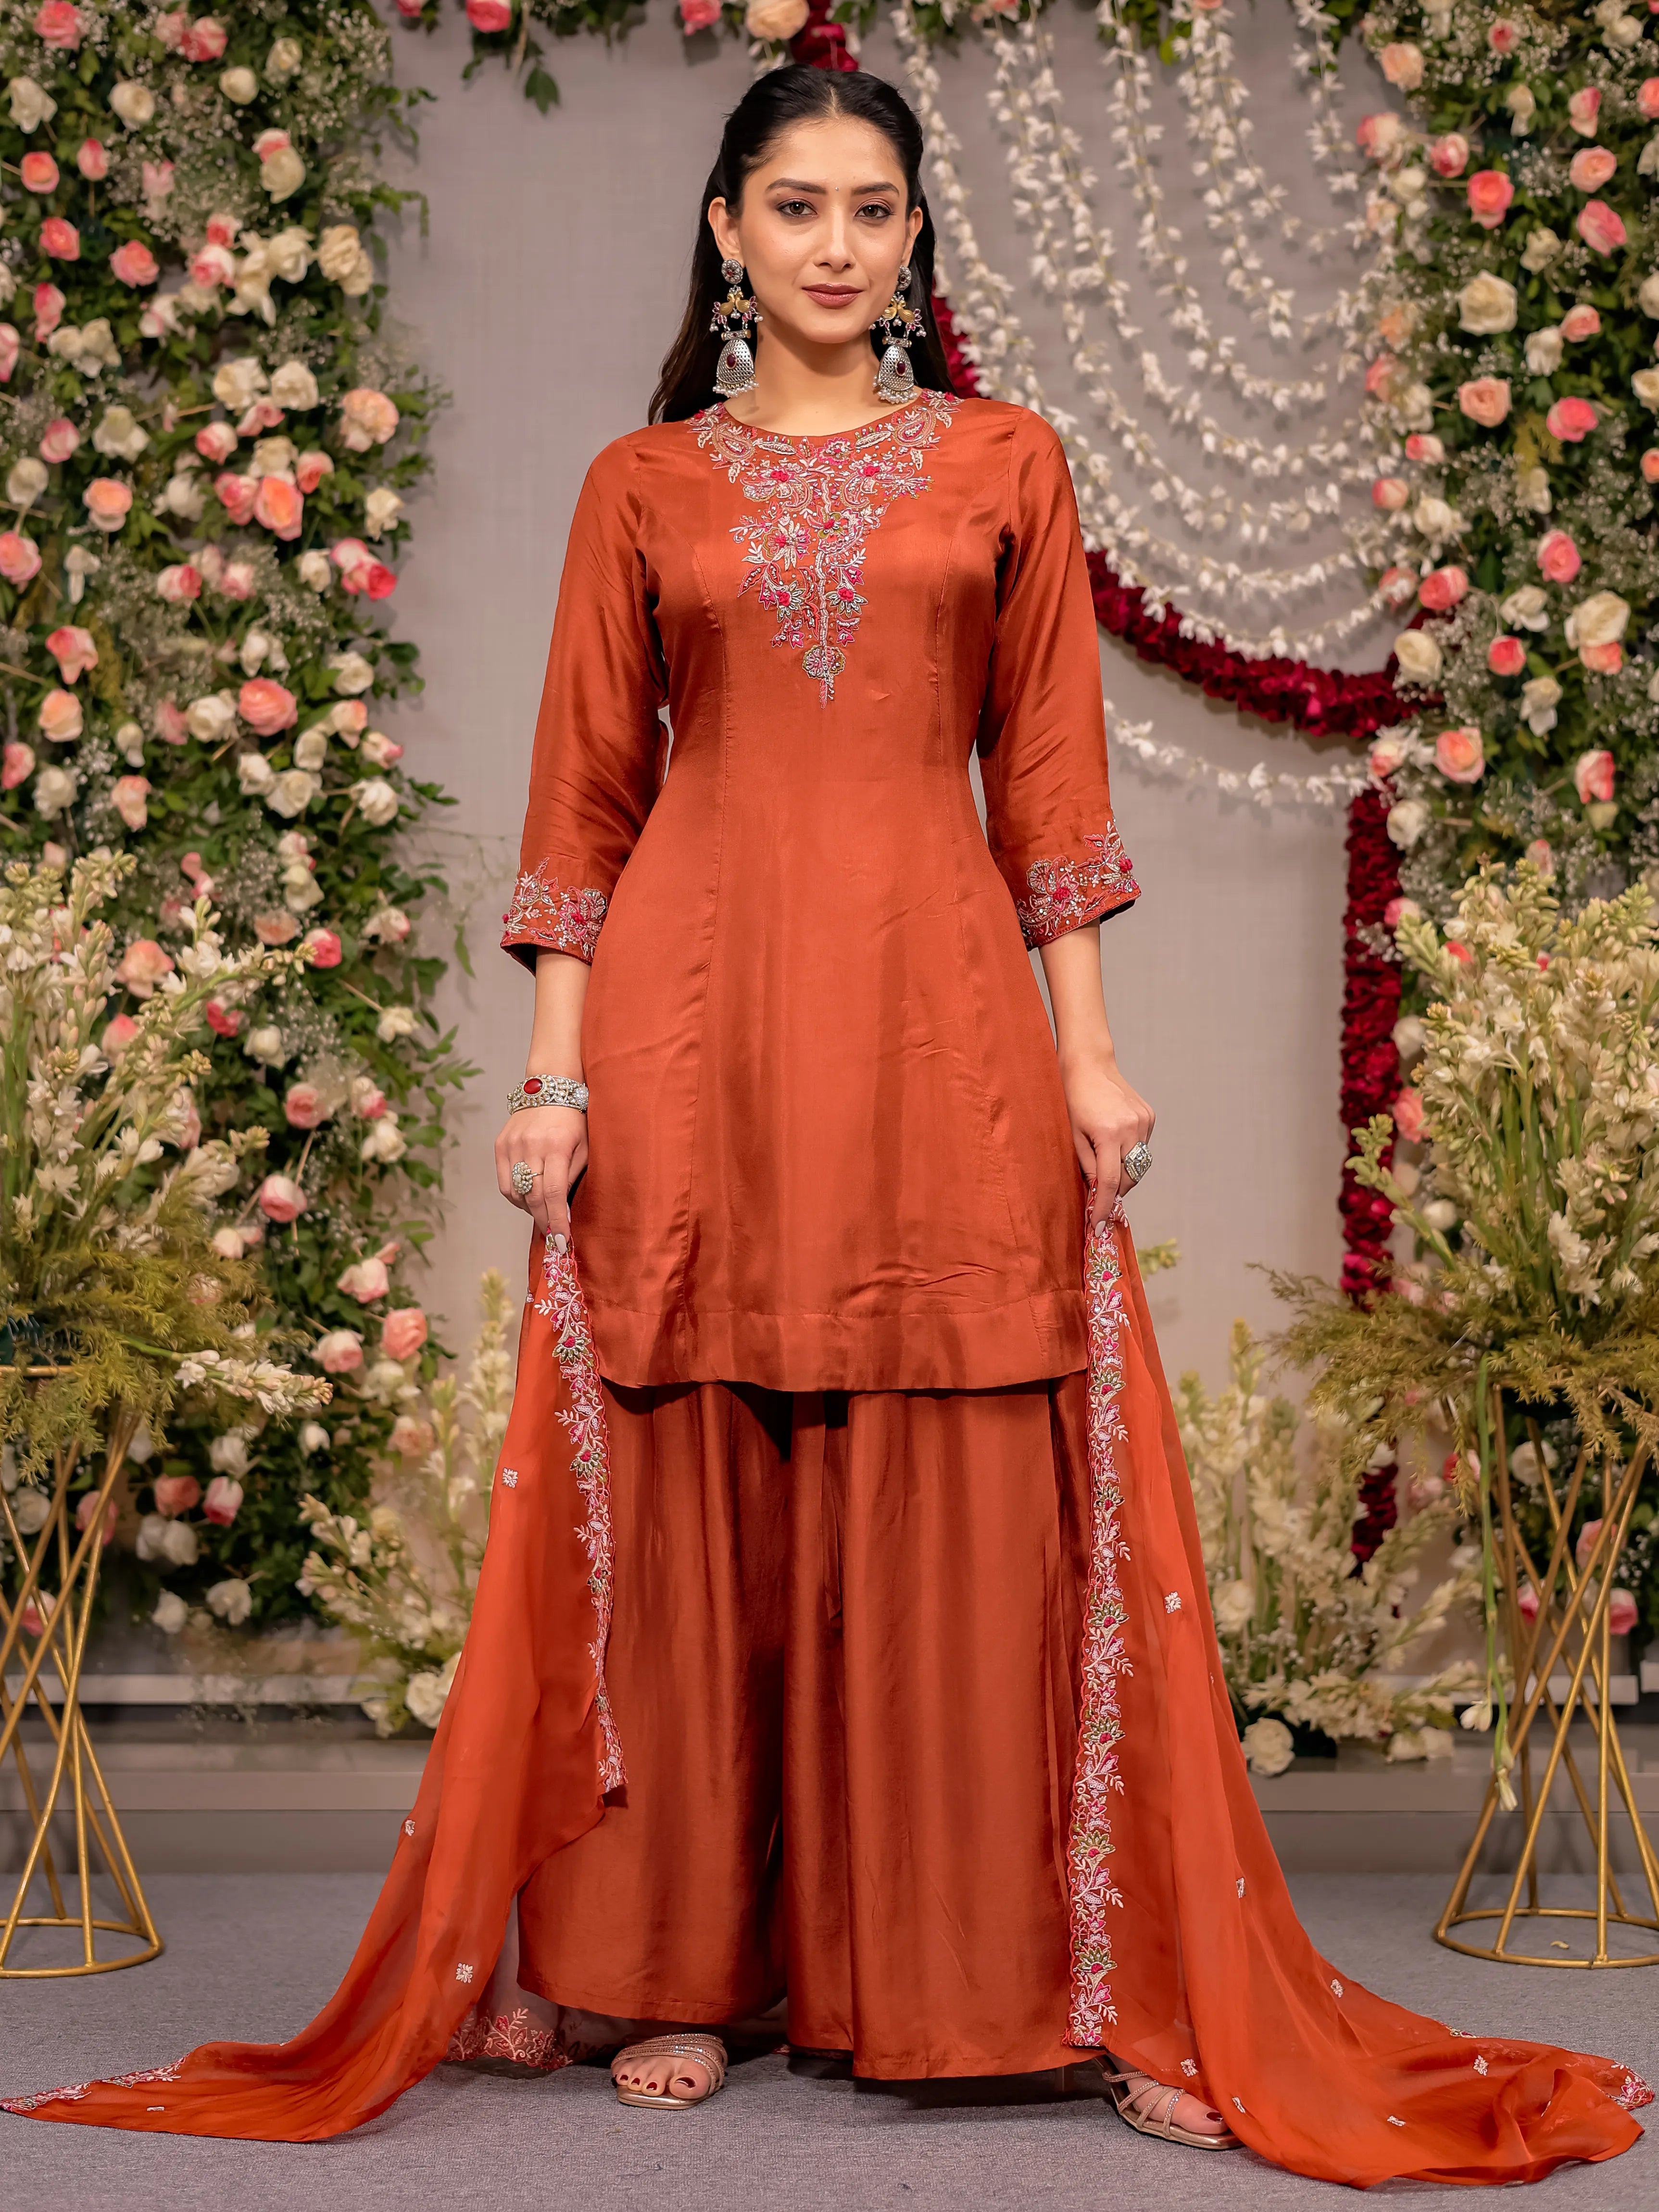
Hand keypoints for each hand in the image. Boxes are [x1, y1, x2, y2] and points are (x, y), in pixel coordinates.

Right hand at [494, 1103, 587, 1245]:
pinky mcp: (500, 1145)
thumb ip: (573, 1177)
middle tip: (552, 1235)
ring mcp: (513, 1145)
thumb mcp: (584, 1147)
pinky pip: (505, 1183)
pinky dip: (516, 1197)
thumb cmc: (574, 1121)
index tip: (561, 1240)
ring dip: (530, 1210)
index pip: (554, 1193)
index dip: (557, 1220)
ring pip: (516, 1193)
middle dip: (544, 1221)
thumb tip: (563, 1210)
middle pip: (533, 1196)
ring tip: (542, 1213)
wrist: (550, 1088)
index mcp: (557, 1146)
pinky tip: (528, 1198)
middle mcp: (532, 1146)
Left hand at [1059, 1048, 1153, 1228]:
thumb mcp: (1072, 1135)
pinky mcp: (1149, 1117)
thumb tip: (1096, 1193)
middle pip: (1128, 1178)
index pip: (1109, 1182)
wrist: (1089, 1065)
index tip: (1098, 1226)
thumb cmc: (1072, 1099)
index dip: (1103, 1207)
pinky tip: (1115, 1141)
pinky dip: (1129, 1154)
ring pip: (1138, 1166)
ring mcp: (1144, 1122)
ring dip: (1123, 1172)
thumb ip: (1086, 1166)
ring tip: (1105, 1160)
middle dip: (1114, 1191)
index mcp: (1108, 1134)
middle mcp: (1131, 1128)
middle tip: (1097, 1196)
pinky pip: (1142, 1148)